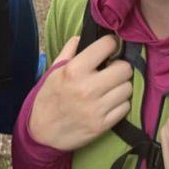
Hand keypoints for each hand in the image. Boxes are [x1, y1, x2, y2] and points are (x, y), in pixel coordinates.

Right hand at [28, 34, 133, 150]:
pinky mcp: (102, 125)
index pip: (107, 45)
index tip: (109, 47)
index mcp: (74, 70)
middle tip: (112, 70)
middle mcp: (87, 88)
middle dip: (120, 67)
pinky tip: (109, 102)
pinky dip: (120, 103)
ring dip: (121, 86)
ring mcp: (96, 109)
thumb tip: (83, 35)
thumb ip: (69, 50)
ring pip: (127, 88)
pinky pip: (125, 107)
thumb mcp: (53, 71)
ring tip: (110, 88)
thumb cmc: (48, 98)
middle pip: (124, 68)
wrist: (41, 133)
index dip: (110, 44)